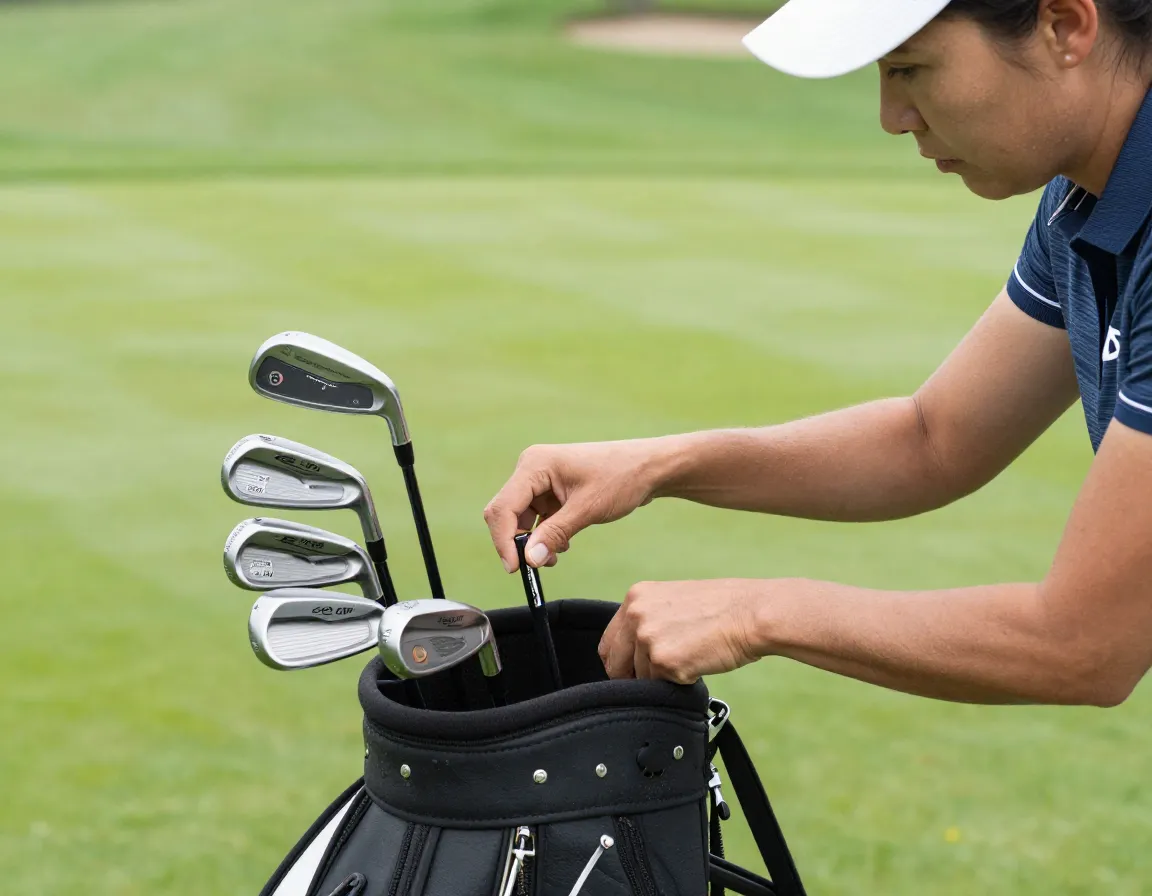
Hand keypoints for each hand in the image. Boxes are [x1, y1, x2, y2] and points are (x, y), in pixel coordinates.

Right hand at [483, 439, 668, 571]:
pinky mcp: (550, 490)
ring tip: (554, 558)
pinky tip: (562, 545)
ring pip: (521, 519)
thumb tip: (529, 560)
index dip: (504, 541)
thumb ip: (555, 534)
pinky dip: (544, 535)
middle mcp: (532, 469)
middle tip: (536, 567)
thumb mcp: (587, 509)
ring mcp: (540, 480)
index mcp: (535, 465)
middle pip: (507, 514)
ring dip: (533, 543)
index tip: (516, 569)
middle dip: (518, 543)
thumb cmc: (622, 478)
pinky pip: (536, 518)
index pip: (503, 507)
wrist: (648, 468)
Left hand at [598, 579, 765, 683]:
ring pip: (641, 678)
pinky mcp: (664, 661)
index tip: (632, 673)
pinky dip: (679, 683)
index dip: (620, 663)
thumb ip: (649, 620)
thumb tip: (635, 651)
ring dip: (662, 678)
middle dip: (633, 678)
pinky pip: (661, 686)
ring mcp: (648, 638)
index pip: (609, 643)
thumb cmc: (724, 608)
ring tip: (692, 659)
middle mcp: (635, 615)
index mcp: (636, 597)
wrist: (752, 613)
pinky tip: (699, 664)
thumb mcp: (673, 601)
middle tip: (657, 679)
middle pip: (615, 664)